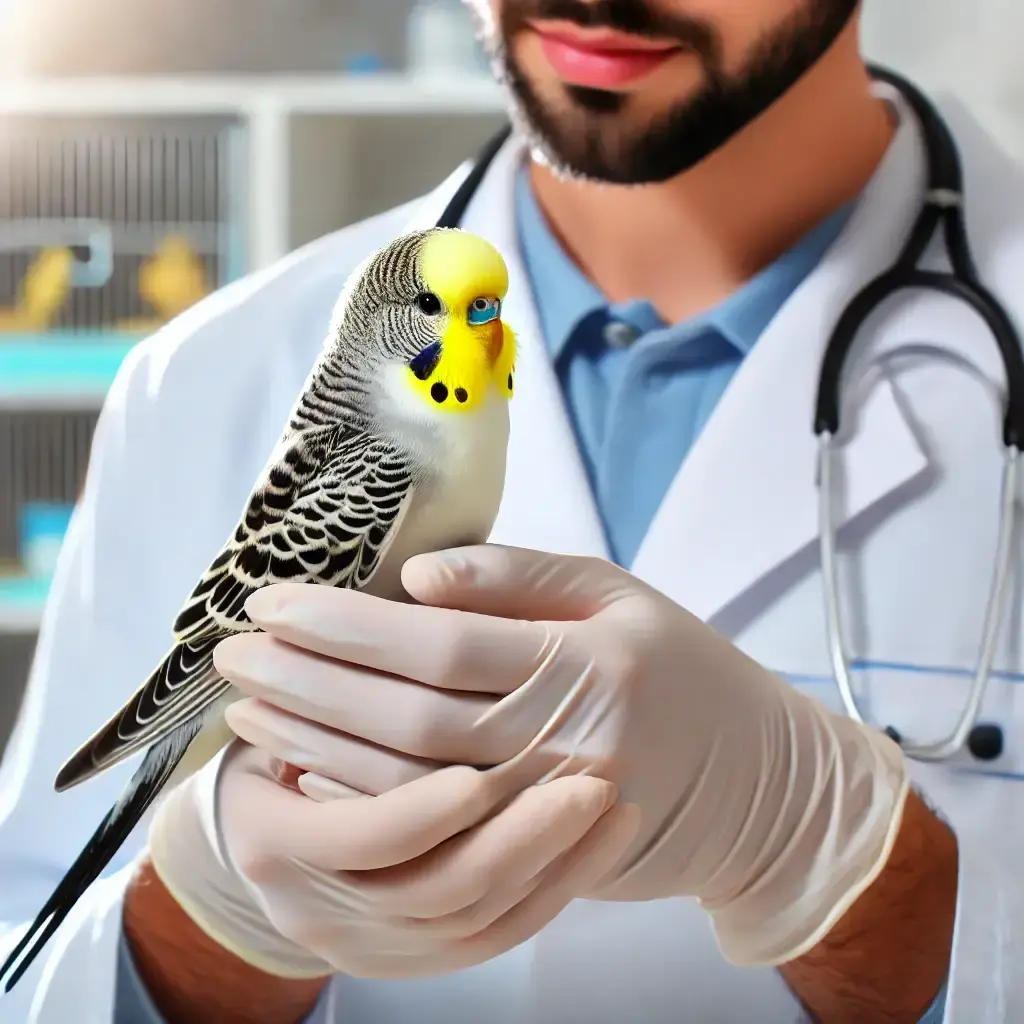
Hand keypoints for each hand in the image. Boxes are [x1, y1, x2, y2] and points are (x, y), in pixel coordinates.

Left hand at [220, 544, 908, 968]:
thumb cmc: (677, 665)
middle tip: (237, 649)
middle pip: (410, 717)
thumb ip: (519, 576)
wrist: (753, 780)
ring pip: (409, 783)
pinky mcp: (541, 852)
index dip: (348, 625)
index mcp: (593, 660)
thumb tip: (413, 579)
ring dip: (317, 741)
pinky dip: (360, 797)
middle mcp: (572, 741)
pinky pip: (434, 830)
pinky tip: (301, 765)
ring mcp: (553, 809)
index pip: (441, 643)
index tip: (277, 601)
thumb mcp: (615, 593)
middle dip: (310, 680)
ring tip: (250, 705)